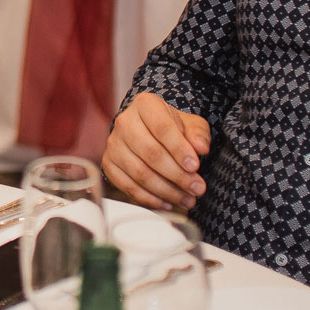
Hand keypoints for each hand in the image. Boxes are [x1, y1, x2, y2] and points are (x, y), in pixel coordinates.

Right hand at [102, 92, 211, 210]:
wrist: (149, 131)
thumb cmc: (173, 127)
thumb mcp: (191, 124)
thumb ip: (198, 134)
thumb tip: (201, 148)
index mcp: (145, 105)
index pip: (162, 128)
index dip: (179, 149)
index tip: (196, 166)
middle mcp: (124, 122)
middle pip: (150, 153)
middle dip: (177, 175)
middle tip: (198, 188)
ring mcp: (113, 144)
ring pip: (139, 173)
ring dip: (166, 191)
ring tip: (188, 200)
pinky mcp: (109, 163)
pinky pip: (127, 186)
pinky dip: (149, 199)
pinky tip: (168, 203)